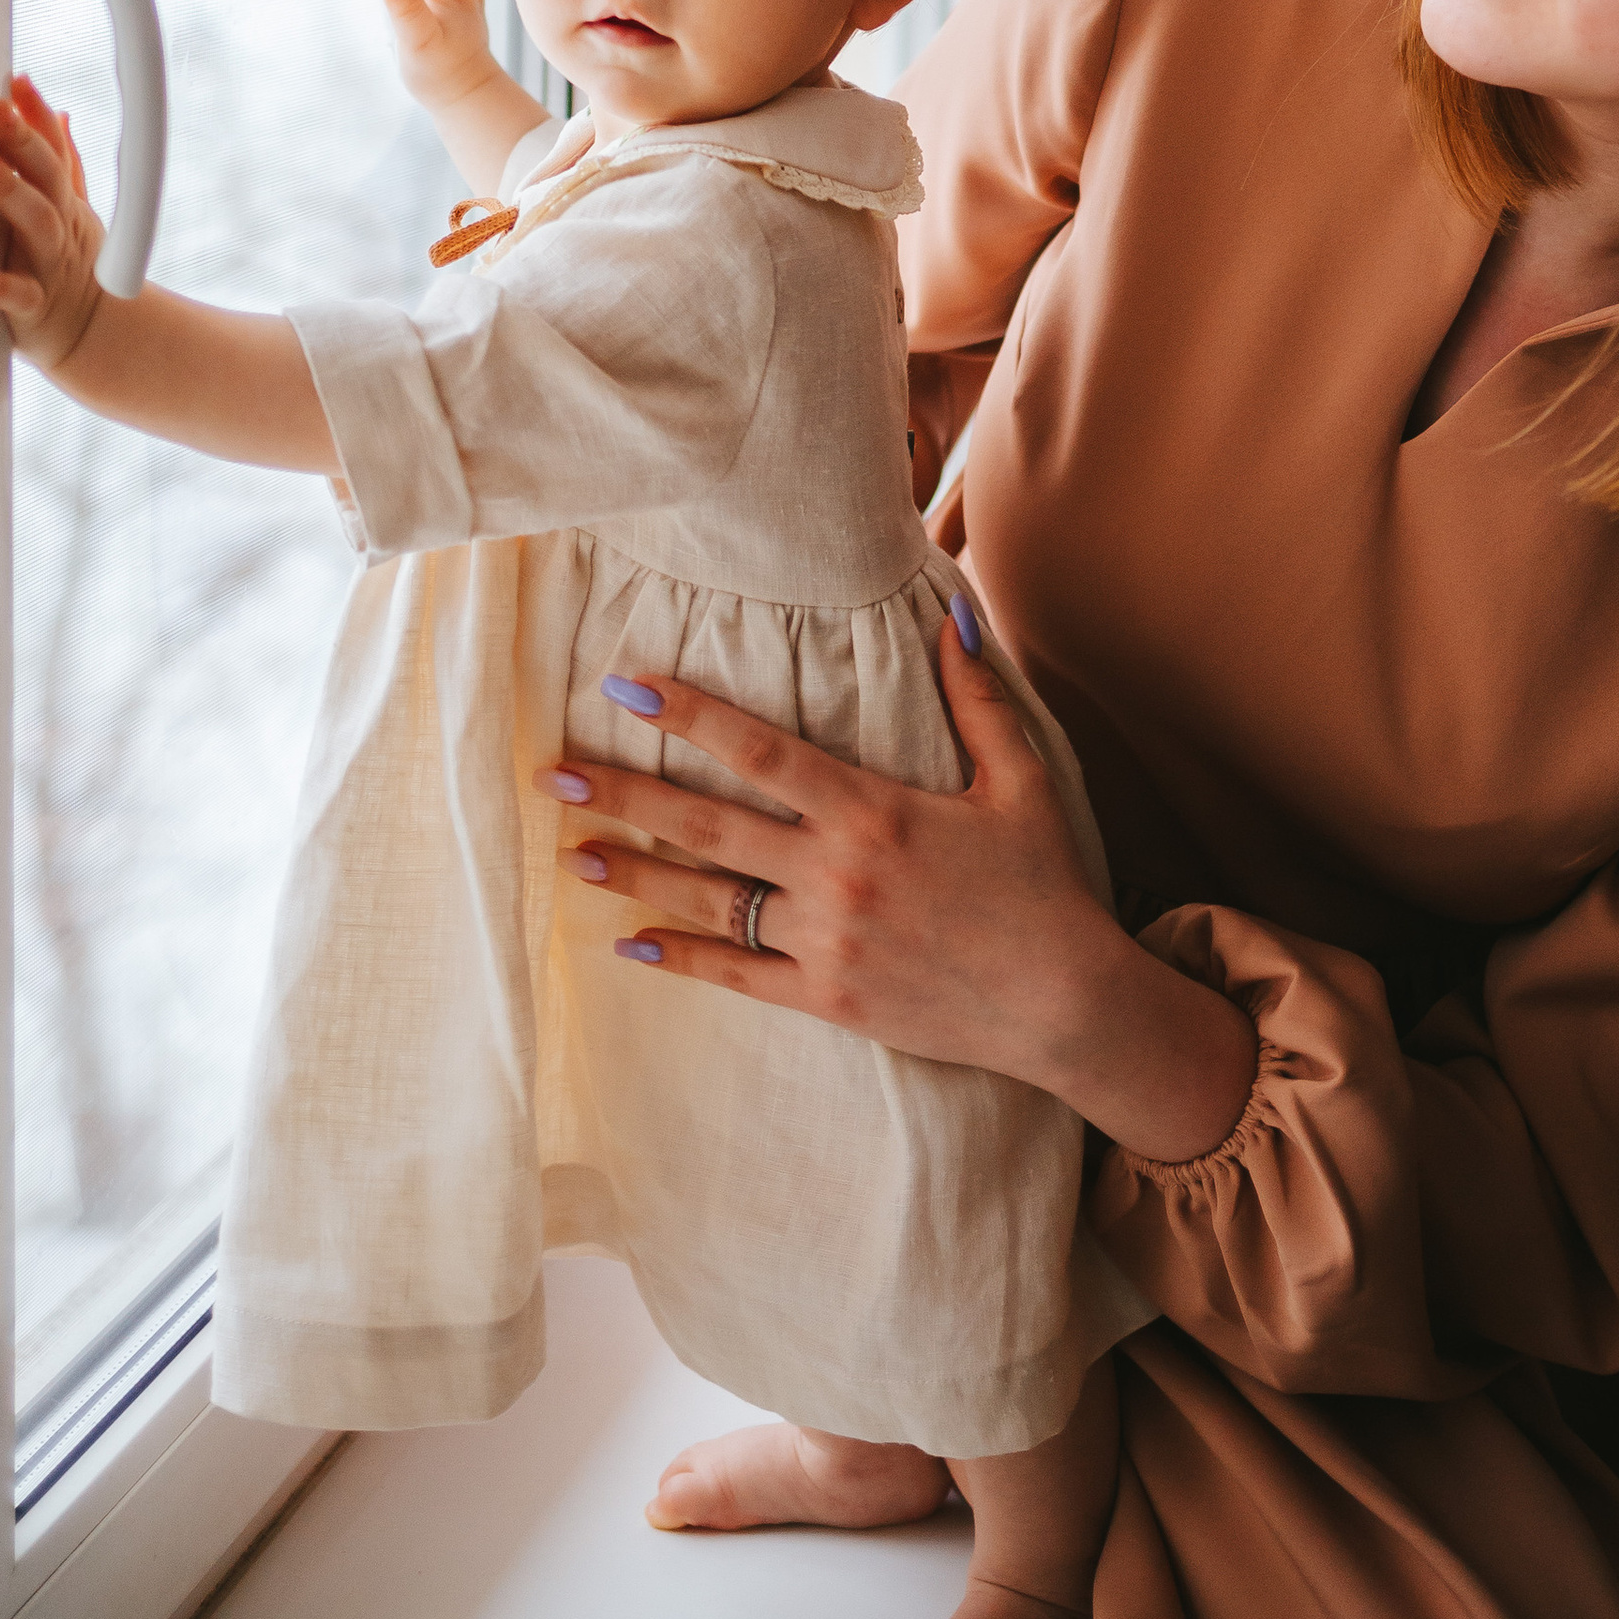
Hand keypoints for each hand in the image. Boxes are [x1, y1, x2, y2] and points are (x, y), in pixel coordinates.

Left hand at [0, 78, 107, 371]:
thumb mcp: (75, 212)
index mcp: (65, 204)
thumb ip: (65, 165)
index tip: (17, 83)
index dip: (38, 116)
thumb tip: (58, 114)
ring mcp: (49, 267)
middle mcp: (60, 229)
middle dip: (24, 142)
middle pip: (47, 179)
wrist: (96, 338)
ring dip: (10, 192)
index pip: (55, 151)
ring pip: (37, 225)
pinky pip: (16, 296)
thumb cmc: (73, 270)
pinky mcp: (34, 309)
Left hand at [542, 613, 1259, 1163]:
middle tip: (552, 771)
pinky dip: (678, 960)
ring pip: (708, 901)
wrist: (1066, 1005)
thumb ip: (975, 696)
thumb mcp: (1019, 779)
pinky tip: (628, 945)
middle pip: (708, 825)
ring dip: (632, 874)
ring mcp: (826, 941)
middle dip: (625, 793)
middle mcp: (837, 873)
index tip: (624, 683)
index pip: (761, 750)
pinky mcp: (827, 1000)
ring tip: (569, 853)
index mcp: (875, 811)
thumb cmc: (1045, 885)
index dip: (688, 714)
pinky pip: (736, 976)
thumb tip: (955, 612)